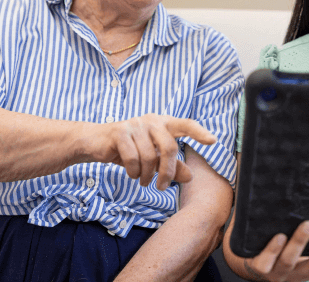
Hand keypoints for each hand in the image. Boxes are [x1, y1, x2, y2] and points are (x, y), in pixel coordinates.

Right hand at [96, 113, 216, 189]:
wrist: (96, 142)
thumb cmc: (129, 148)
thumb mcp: (152, 157)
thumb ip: (171, 165)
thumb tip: (190, 176)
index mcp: (163, 123)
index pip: (186, 124)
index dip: (199, 132)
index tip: (213, 141)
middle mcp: (152, 120)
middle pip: (169, 147)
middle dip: (168, 172)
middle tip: (163, 187)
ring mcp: (135, 124)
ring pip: (149, 156)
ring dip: (146, 175)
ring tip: (142, 181)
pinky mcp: (120, 132)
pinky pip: (133, 158)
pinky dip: (133, 172)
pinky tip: (131, 174)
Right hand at [243, 221, 308, 281]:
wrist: (264, 269)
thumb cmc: (255, 245)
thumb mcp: (247, 236)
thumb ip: (247, 218)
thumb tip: (237, 184)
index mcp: (261, 263)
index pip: (263, 263)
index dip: (271, 251)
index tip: (279, 235)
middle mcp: (278, 272)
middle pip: (288, 262)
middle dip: (299, 243)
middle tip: (308, 224)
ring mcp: (296, 274)